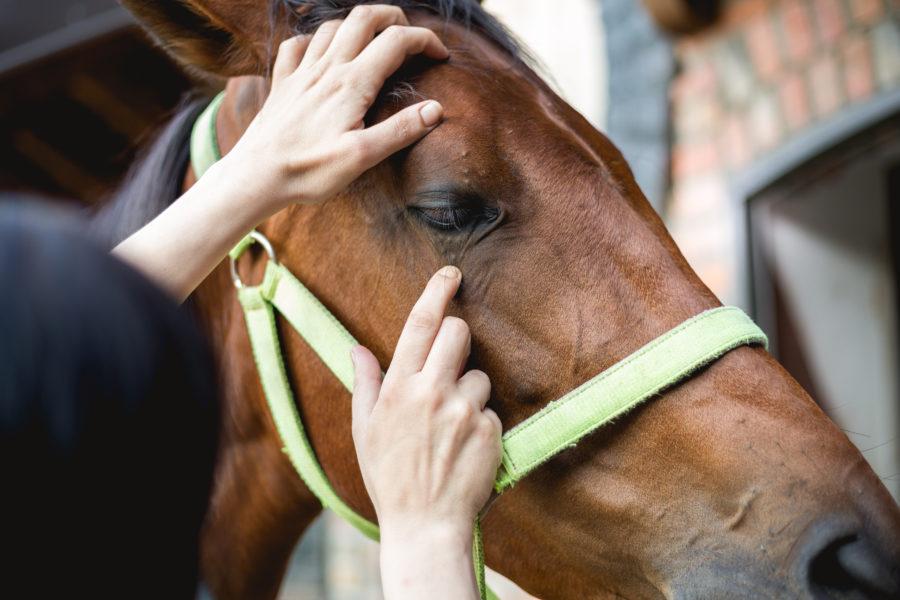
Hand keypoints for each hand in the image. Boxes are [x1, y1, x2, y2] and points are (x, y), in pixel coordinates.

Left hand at [225, 4, 447, 213]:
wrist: (256, 176)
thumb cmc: (308, 171)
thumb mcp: (363, 157)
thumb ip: (401, 130)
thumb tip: (436, 110)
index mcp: (352, 84)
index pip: (396, 42)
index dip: (425, 41)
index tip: (441, 55)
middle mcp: (327, 69)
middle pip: (364, 18)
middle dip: (394, 17)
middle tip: (410, 36)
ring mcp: (301, 73)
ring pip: (332, 26)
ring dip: (358, 24)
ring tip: (374, 40)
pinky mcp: (282, 84)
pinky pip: (296, 45)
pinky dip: (314, 40)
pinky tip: (320, 53)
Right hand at [351, 267, 500, 598]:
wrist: (425, 526)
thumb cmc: (390, 479)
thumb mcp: (365, 431)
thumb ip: (365, 384)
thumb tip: (358, 350)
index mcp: (398, 388)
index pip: (420, 323)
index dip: (437, 291)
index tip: (451, 274)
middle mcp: (432, 392)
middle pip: (458, 333)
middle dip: (457, 339)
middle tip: (449, 364)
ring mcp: (464, 410)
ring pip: (479, 375)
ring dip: (469, 391)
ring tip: (451, 427)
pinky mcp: (490, 430)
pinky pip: (490, 409)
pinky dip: (481, 421)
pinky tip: (464, 447)